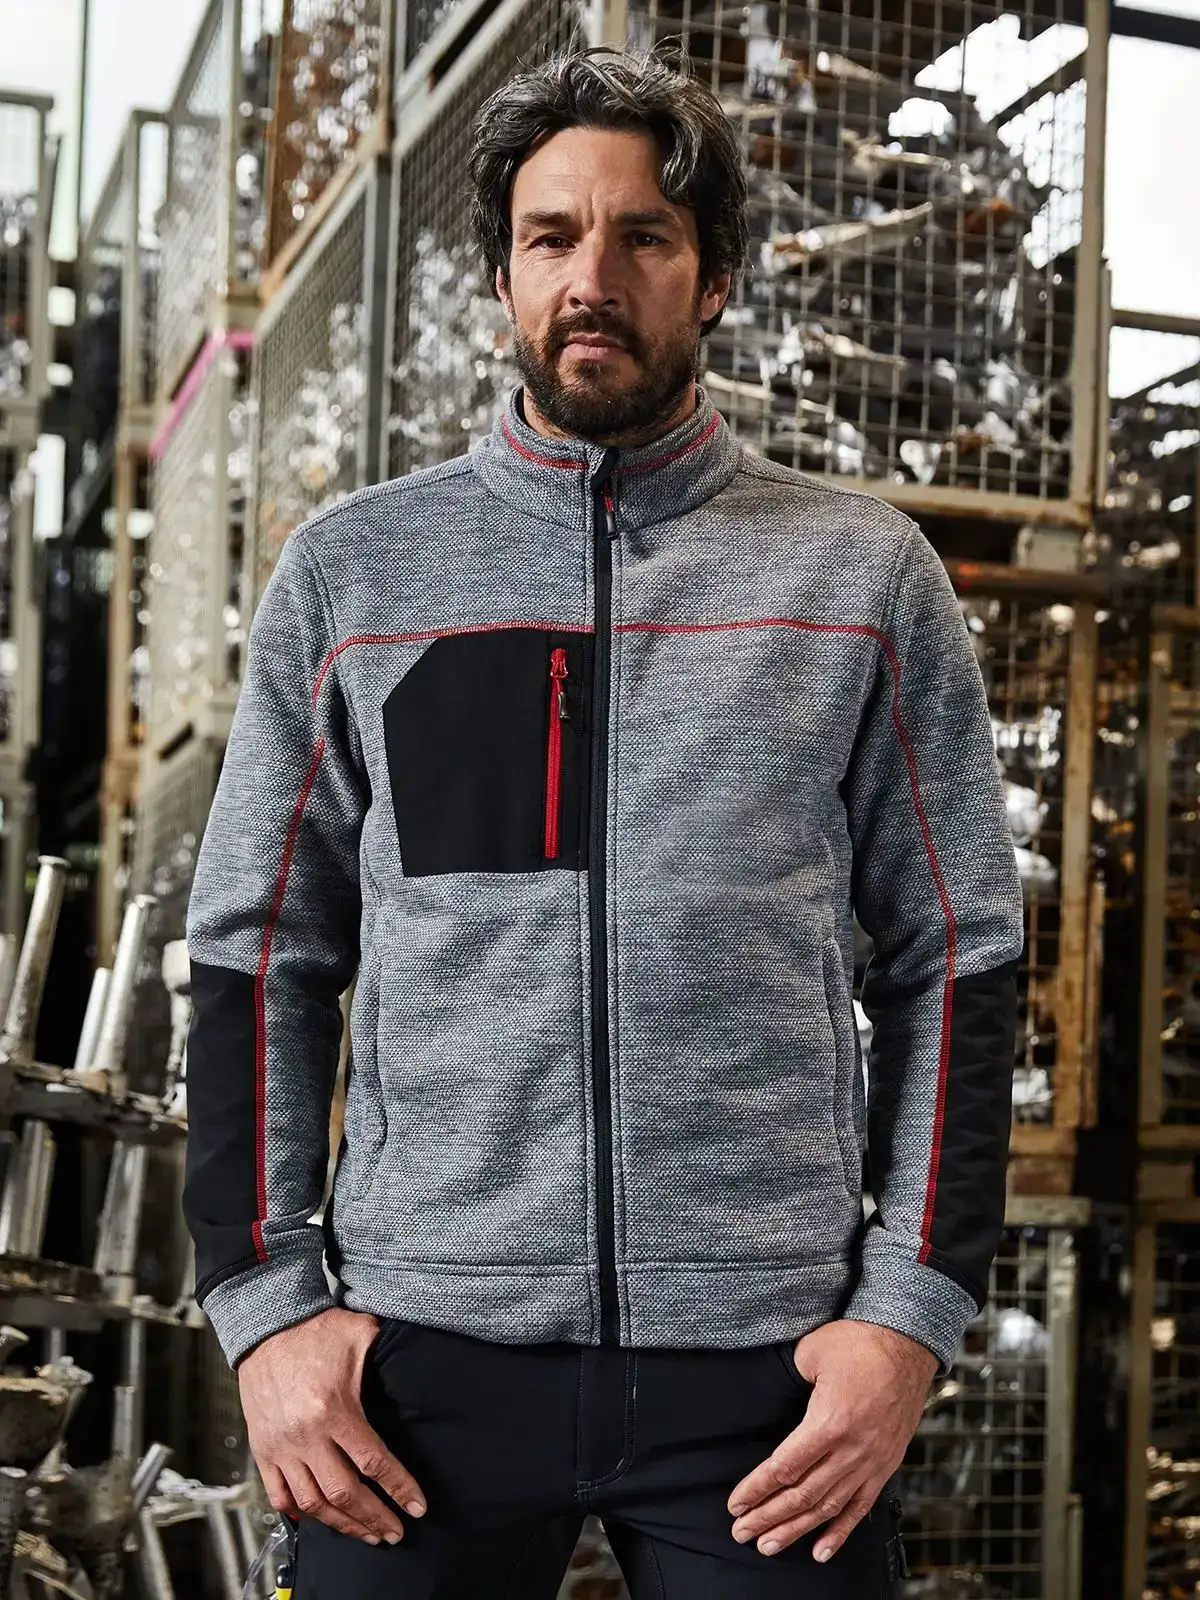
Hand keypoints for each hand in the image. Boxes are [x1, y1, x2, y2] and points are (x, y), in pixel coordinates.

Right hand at [238, 1306, 427, 1543]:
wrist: (267, 1326)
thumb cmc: (314, 1329)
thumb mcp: (360, 1333)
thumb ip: (389, 1351)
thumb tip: (416, 1359)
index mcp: (334, 1409)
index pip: (373, 1462)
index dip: (399, 1488)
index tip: (416, 1506)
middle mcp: (306, 1435)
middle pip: (344, 1493)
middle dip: (374, 1517)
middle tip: (394, 1531)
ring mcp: (281, 1447)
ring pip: (313, 1503)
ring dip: (342, 1524)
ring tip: (365, 1533)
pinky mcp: (263, 1450)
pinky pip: (280, 1495)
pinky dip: (301, 1513)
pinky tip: (321, 1519)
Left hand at [726, 1320, 936, 1561]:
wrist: (908, 1344)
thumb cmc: (858, 1342)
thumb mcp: (813, 1351)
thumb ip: (789, 1378)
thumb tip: (768, 1394)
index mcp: (830, 1422)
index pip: (785, 1467)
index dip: (757, 1489)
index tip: (736, 1504)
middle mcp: (852, 1449)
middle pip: (803, 1495)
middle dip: (769, 1517)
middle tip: (741, 1533)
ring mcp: (871, 1461)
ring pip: (829, 1506)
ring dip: (797, 1530)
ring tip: (769, 1546)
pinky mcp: (886, 1464)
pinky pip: (862, 1506)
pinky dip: (841, 1532)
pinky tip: (821, 1551)